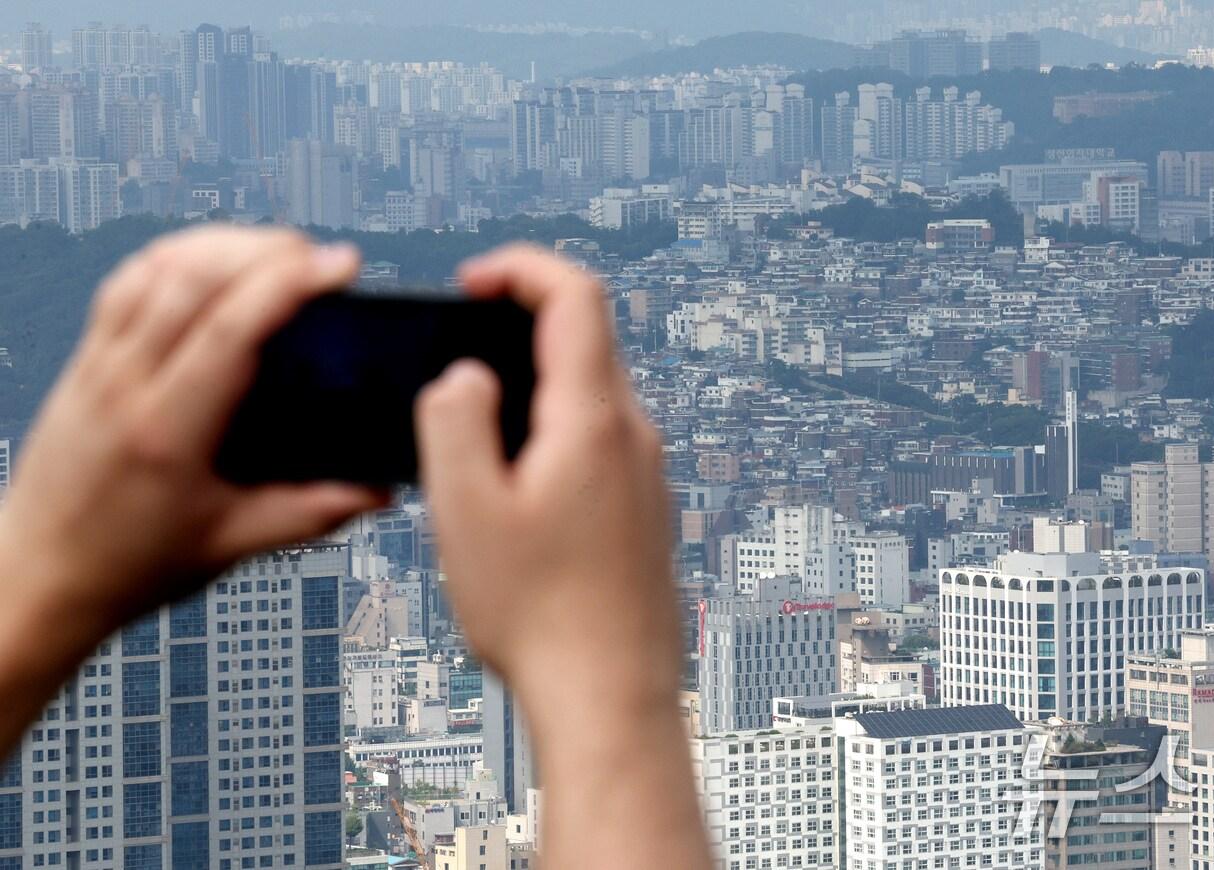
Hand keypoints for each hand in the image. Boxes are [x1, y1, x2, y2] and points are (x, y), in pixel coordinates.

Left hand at [0, 226, 387, 628]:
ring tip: (274, 252)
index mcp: (167, 431)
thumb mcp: (232, 543)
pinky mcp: (85, 359)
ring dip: (222, 244)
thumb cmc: (126, 566)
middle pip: (194, 277)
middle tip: (318, 259)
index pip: (230, 327)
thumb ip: (311, 514)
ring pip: (157, 267)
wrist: (37, 577)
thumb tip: (375, 490)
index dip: (289, 284)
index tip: (338, 266)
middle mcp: (125, 384)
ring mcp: (98, 365)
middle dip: (266, 250)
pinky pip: (126, 281)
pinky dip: (176, 256)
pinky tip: (211, 261)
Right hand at [416, 246, 708, 869]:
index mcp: (595, 421)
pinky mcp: (644, 509)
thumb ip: (455, 420)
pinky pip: (599, 440)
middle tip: (458, 354)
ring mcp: (647, 473)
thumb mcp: (465, 509)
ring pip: (592, 394)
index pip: (574, 296)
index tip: (470, 283)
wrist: (611, 697)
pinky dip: (553, 432)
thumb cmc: (540, 615)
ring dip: (532, 386)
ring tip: (474, 435)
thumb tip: (465, 376)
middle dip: (518, 326)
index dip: (519, 268)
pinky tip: (514, 489)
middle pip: (587, 339)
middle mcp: (635, 436)